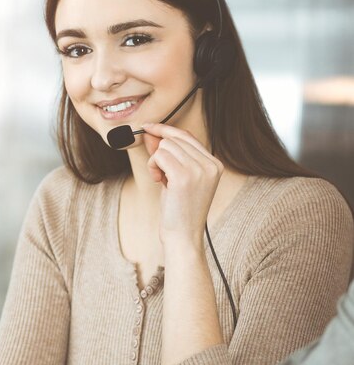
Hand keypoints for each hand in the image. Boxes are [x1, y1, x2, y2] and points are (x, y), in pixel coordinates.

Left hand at [143, 123, 222, 246]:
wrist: (183, 237)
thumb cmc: (178, 210)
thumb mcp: (175, 178)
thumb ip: (167, 155)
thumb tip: (151, 133)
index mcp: (215, 164)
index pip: (187, 136)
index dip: (165, 130)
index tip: (148, 127)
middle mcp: (211, 164)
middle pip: (174, 139)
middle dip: (160, 154)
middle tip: (160, 176)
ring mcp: (199, 170)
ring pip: (165, 146)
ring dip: (155, 162)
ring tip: (162, 181)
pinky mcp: (184, 177)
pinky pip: (159, 156)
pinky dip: (153, 167)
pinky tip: (158, 181)